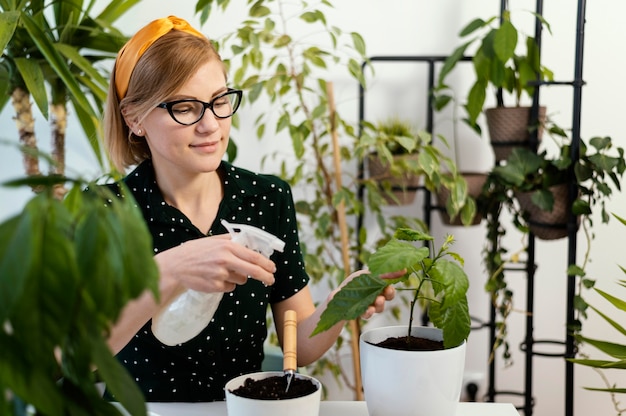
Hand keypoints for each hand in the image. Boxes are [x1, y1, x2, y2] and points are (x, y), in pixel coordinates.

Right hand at [154, 234, 276, 295]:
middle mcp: (226, 260)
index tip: (273, 268)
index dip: (266, 263)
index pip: (254, 256)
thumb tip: (246, 241)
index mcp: (227, 247)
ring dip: (238, 278)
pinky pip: (230, 288)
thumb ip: (229, 240)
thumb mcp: (212, 240)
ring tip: (223, 272)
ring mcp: (220, 275)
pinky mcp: (215, 286)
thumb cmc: (193, 252)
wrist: (175, 267)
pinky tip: (215, 278)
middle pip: (253, 271)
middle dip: (265, 276)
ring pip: (241, 280)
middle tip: (270, 280)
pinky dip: (227, 285)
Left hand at [336, 269, 402, 319]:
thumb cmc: (353, 283)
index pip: (389, 287)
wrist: (337, 295)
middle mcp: (376, 295)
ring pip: (380, 307)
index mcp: (378, 285)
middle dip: (388, 295)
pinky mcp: (362, 312)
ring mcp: (370, 304)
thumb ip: (386, 273)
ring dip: (380, 304)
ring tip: (377, 300)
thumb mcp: (368, 274)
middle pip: (388, 297)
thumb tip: (404, 269)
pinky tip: (368, 310)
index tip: (393, 283)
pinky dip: (369, 312)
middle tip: (386, 292)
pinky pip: (368, 314)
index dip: (392, 286)